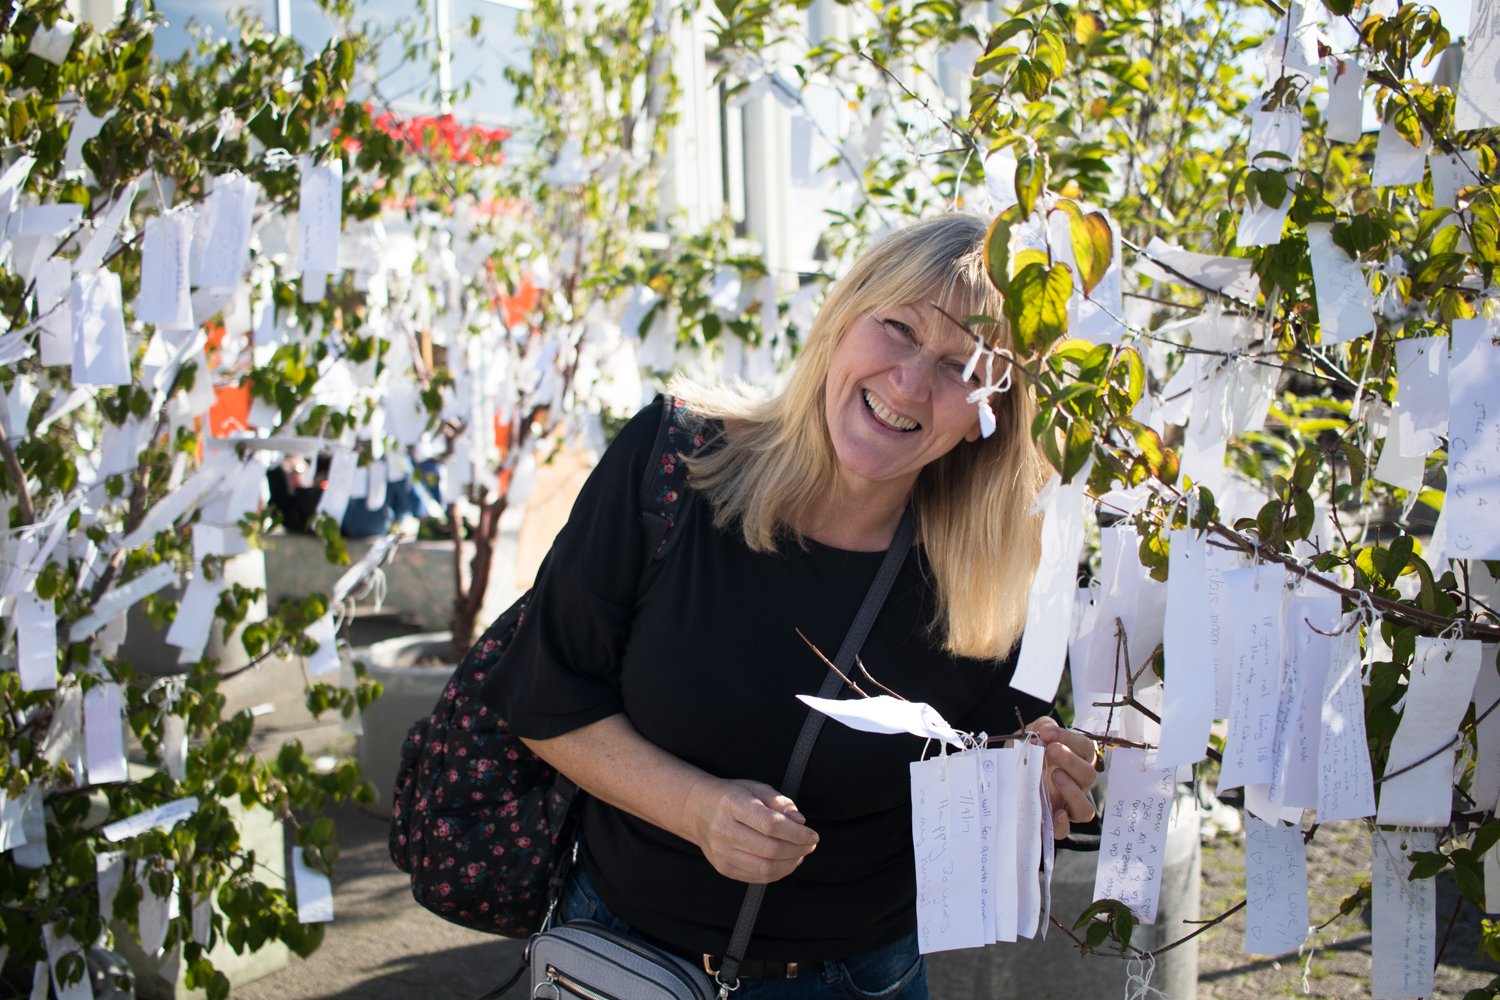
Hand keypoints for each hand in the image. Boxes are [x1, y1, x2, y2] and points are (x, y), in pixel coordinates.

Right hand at [685, 778, 819, 884]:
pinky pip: (757, 877)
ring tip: (800, 853)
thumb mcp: (755, 788)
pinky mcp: (723, 868)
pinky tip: (786, 862)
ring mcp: (721, 852)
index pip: (770, 824)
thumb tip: (799, 822)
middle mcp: (723, 830)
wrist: (697, 810)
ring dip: (791, 864)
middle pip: (770, 849)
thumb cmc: (732, 796)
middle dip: (798, 850)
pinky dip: (778, 873)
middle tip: (810, 845)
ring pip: (765, 868)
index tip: (813, 835)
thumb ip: (779, 802)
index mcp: (732, 804)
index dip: (797, 833)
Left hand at [1025, 717, 1098, 839]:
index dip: (1070, 739)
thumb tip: (1046, 730)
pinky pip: (1065, 831)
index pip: (1085, 748)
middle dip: (1071, 760)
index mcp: (1075, 761)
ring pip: (1085, 808)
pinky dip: (1061, 824)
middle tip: (1051, 750)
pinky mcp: (1051, 824)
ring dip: (1072, 791)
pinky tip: (1054, 812)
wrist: (1003, 778)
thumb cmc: (1024, 755)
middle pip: (1088, 775)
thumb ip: (1042, 727)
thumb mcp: (1029, 736)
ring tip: (1055, 775)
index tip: (1047, 734)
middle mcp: (1076, 785)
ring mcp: (1065, 806)